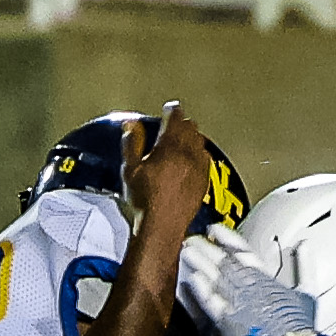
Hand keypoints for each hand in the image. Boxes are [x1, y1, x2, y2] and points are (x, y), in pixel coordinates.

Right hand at [120, 102, 210, 234]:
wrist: (162, 226)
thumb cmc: (145, 201)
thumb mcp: (130, 169)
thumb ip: (131, 143)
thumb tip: (131, 125)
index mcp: (170, 146)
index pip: (176, 118)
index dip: (172, 111)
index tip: (170, 108)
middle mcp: (188, 154)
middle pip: (190, 128)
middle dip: (182, 123)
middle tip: (176, 122)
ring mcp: (199, 168)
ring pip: (200, 143)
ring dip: (192, 137)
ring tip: (184, 138)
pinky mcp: (204, 182)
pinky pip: (205, 160)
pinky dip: (199, 154)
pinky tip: (194, 158)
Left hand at [180, 227, 315, 335]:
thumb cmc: (299, 326)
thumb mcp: (307, 291)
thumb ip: (304, 265)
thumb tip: (304, 243)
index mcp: (265, 277)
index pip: (242, 251)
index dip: (227, 238)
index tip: (214, 230)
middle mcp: (248, 285)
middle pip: (223, 262)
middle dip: (206, 249)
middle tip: (191, 239)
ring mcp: (236, 302)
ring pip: (214, 277)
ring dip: (200, 263)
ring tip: (186, 251)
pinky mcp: (227, 321)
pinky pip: (210, 302)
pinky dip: (201, 289)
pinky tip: (192, 277)